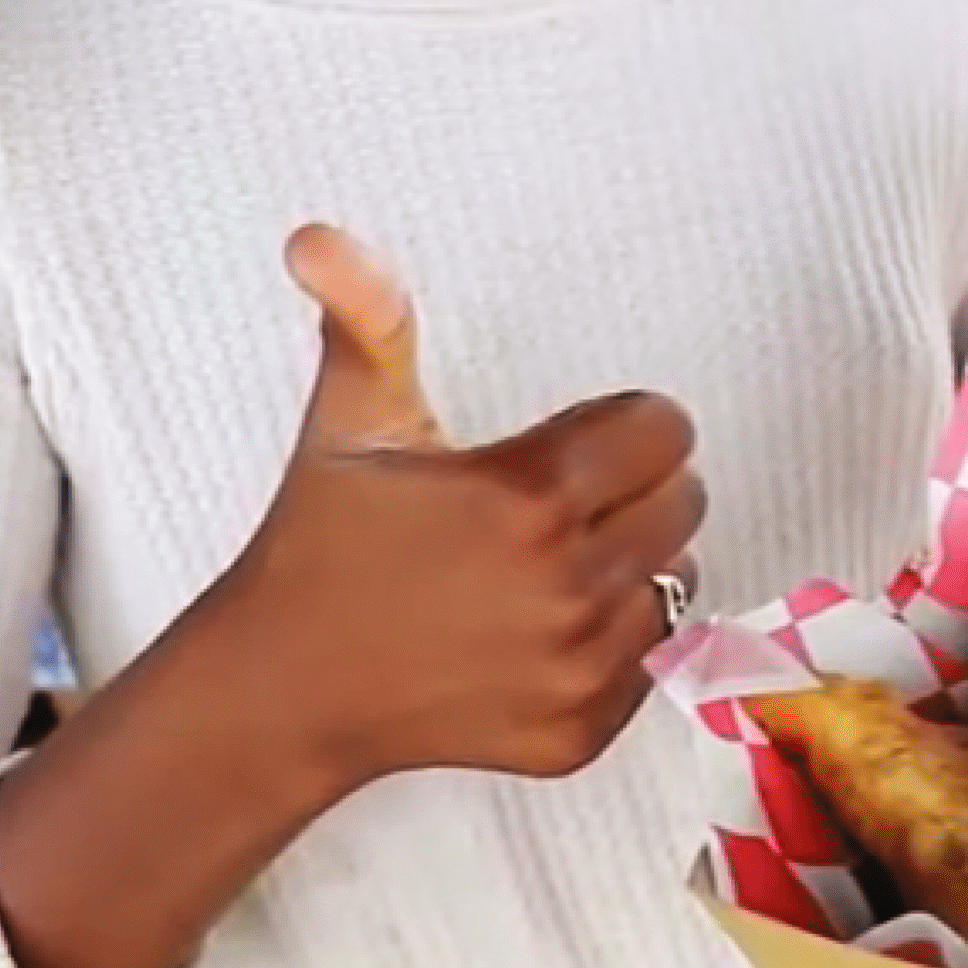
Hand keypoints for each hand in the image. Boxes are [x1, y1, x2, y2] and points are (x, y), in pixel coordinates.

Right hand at [228, 226, 707, 795]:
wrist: (284, 691)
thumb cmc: (322, 543)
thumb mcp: (348, 420)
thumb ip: (364, 317)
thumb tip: (317, 235)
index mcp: (530, 499)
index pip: (665, 430)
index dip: (621, 424)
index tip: (566, 440)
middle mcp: (569, 589)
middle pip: (683, 502)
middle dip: (633, 488)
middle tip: (557, 500)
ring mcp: (579, 671)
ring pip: (677, 581)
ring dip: (632, 563)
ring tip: (547, 562)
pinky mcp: (580, 732)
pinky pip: (652, 661)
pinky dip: (615, 641)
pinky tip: (541, 627)